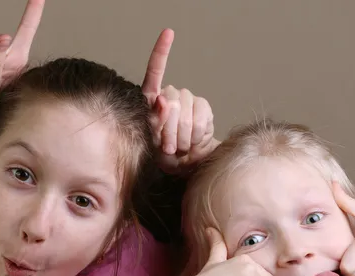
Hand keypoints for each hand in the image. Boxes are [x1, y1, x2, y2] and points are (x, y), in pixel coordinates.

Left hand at [141, 30, 218, 173]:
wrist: (186, 164)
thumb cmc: (162, 154)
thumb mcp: (151, 143)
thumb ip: (154, 122)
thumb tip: (162, 100)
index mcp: (151, 100)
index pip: (155, 72)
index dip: (161, 52)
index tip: (169, 33)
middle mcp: (170, 95)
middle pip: (170, 104)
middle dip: (168, 131)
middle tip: (168, 149)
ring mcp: (188, 100)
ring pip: (185, 112)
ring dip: (181, 136)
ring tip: (179, 147)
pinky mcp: (203, 108)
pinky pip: (201, 117)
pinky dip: (196, 134)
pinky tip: (192, 142)